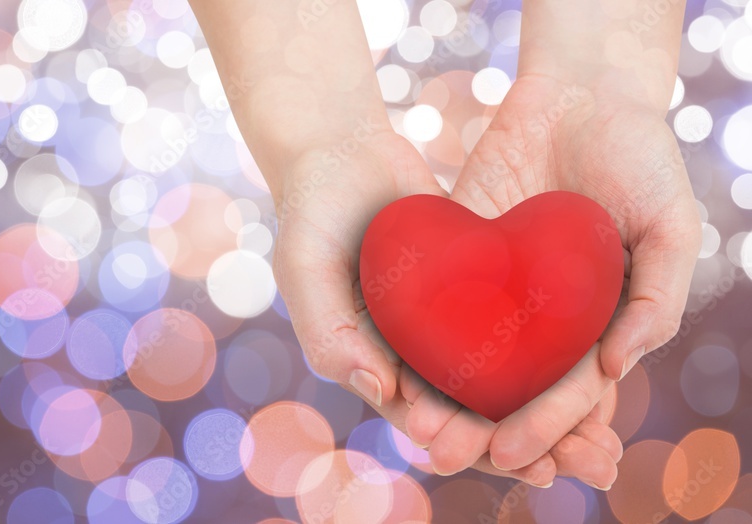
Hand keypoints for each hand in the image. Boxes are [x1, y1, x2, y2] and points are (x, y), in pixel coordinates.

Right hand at [272, 126, 622, 487]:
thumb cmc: (310, 213)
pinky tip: (603, 359)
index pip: (428, 420)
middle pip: (476, 407)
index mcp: (372, 363)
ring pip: (504, 372)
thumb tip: (383, 395)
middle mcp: (414, 350)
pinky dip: (553, 345)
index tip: (523, 462)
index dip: (474, 446)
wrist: (339, 149)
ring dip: (552, 406)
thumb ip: (330, 335)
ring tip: (606, 436)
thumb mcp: (304, 271)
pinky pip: (516, 319)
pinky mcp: (473, 282)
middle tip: (591, 463)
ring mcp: (446, 317)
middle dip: (531, 440)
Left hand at [444, 73, 699, 474]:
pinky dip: (418, 340)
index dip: (548, 429)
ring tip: (415, 428)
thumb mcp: (672, 224)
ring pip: (468, 356)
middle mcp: (545, 316)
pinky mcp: (461, 253)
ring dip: (444, 397)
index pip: (571, 392)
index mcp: (597, 322)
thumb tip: (617, 368)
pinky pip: (436, 303)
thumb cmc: (641, 155)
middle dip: (483, 426)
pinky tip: (393, 368)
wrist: (582, 91)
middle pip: (512, 386)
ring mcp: (500, 287)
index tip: (516, 456)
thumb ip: (658, 296)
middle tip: (447, 454)